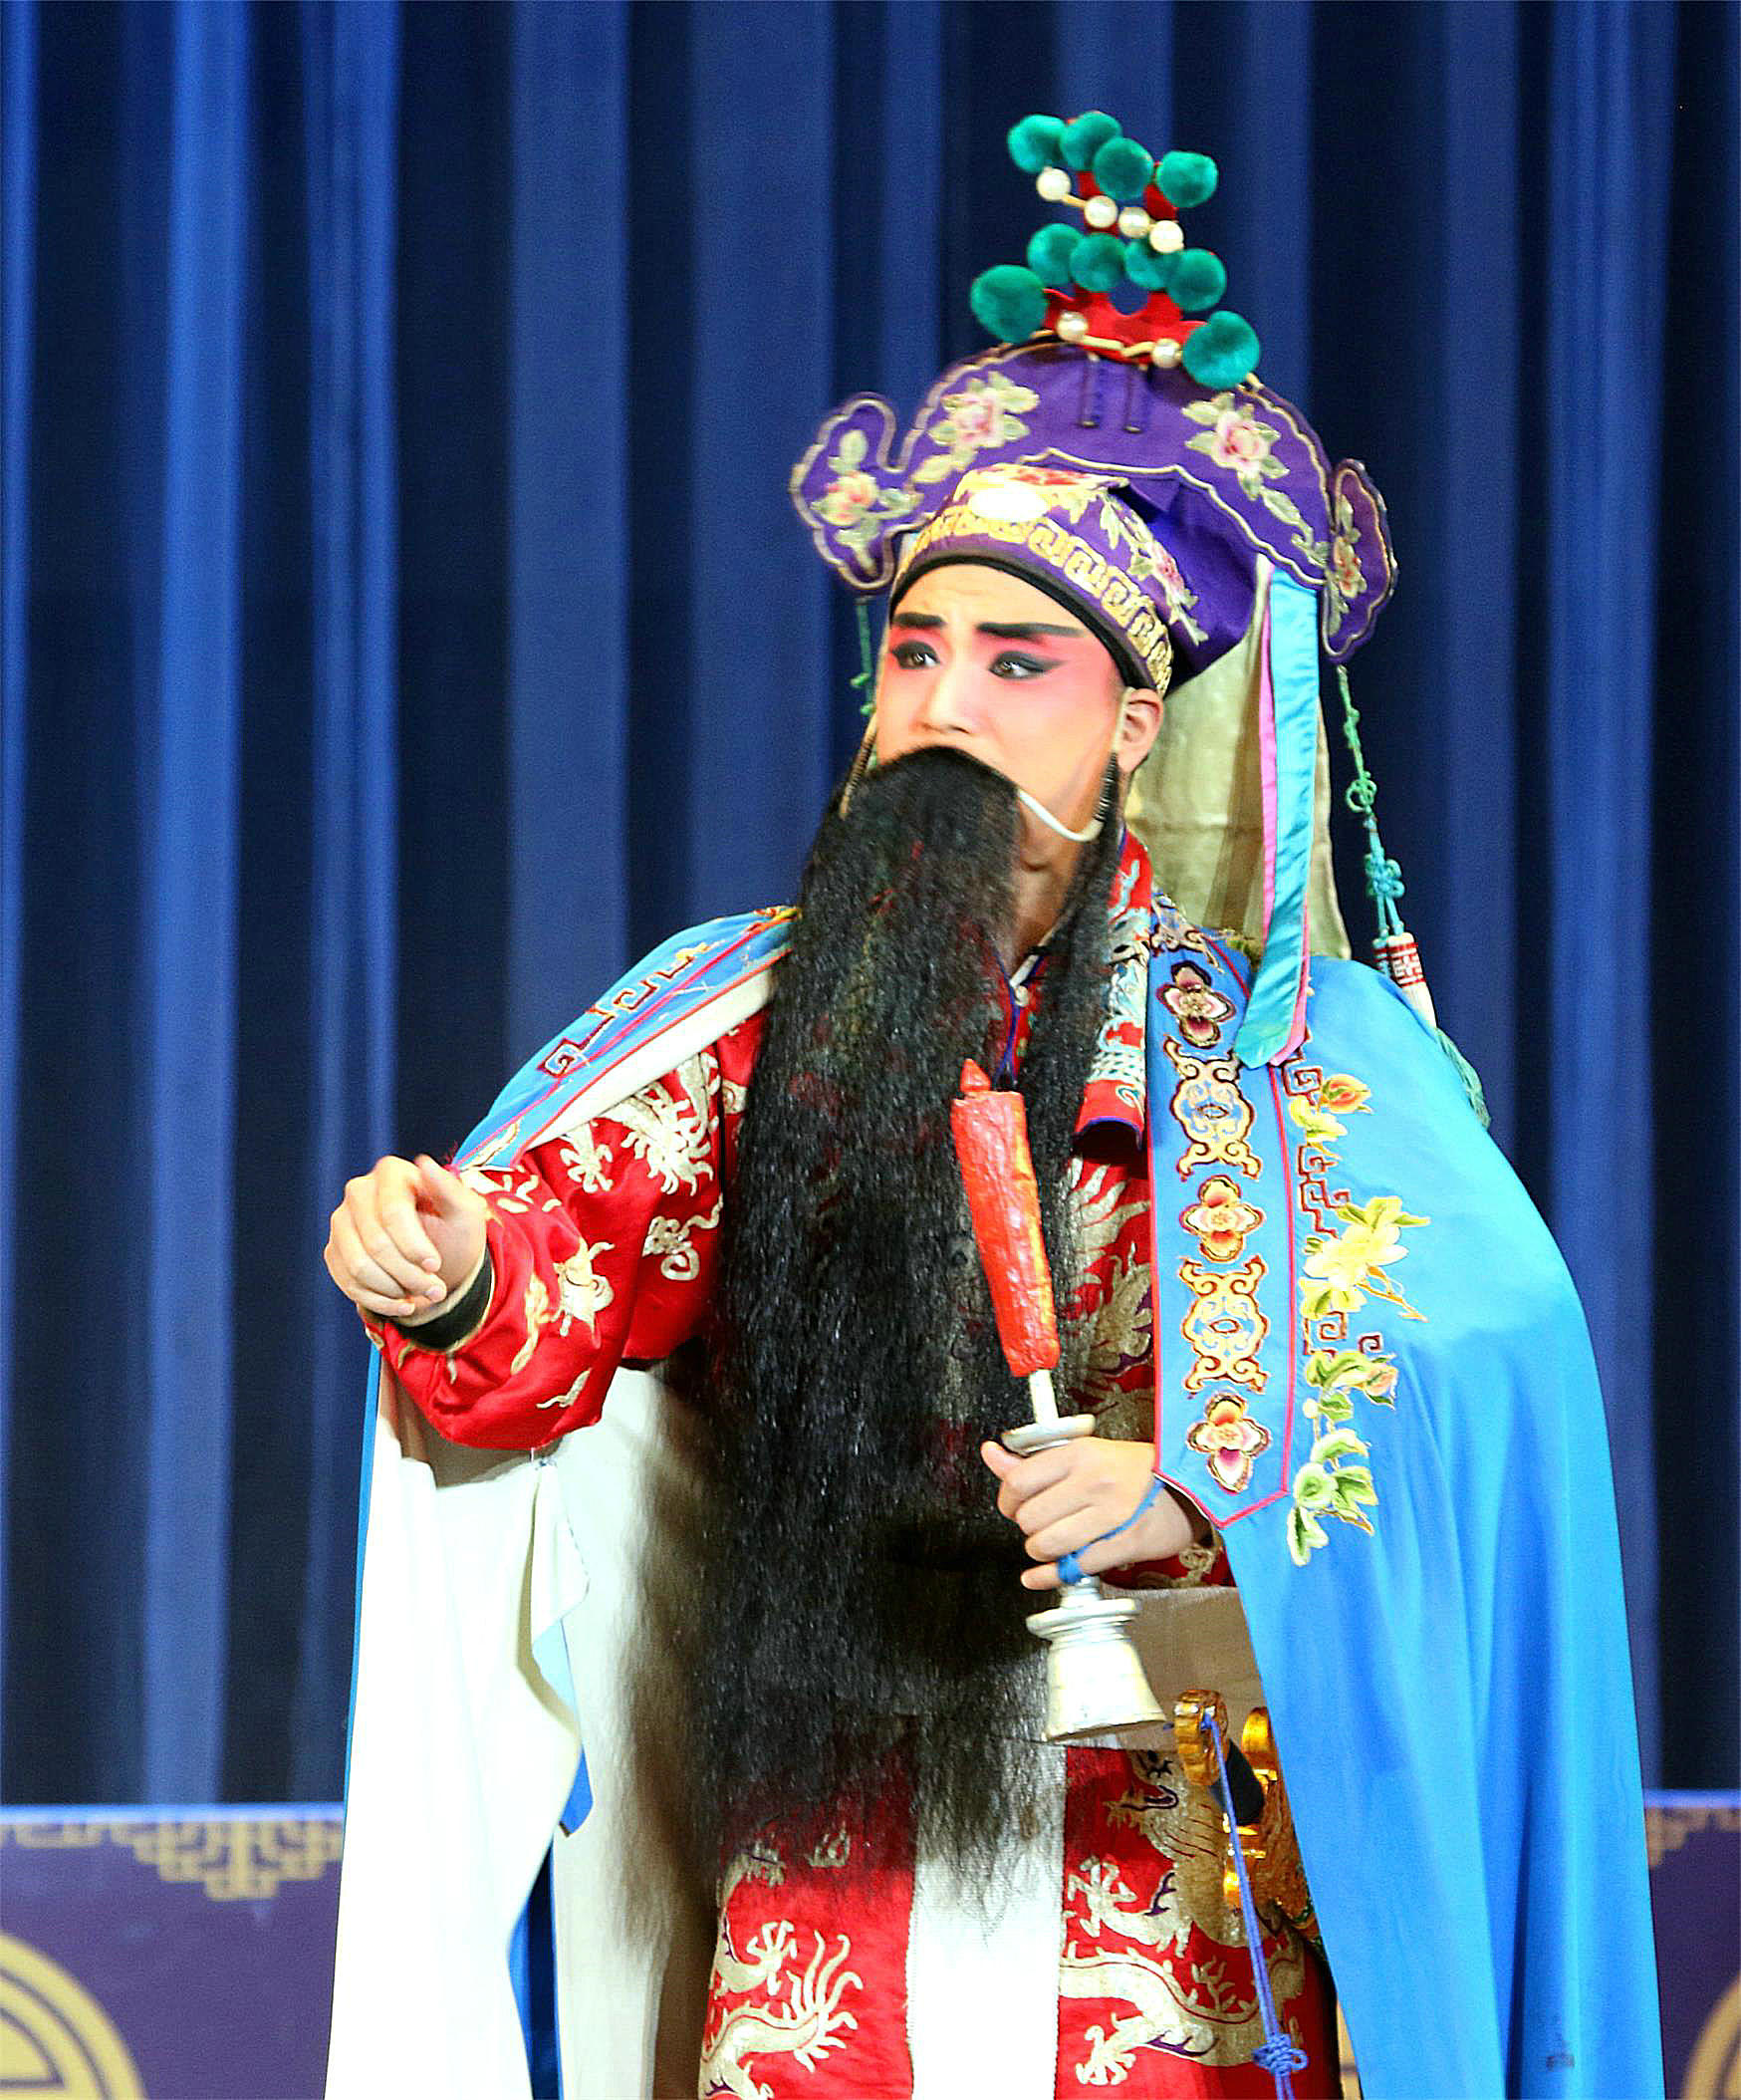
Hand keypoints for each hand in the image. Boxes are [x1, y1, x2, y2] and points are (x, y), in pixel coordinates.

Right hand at [324, 1154, 487, 1322]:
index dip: (414, 1246)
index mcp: (392, 1173)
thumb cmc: (455, 1232)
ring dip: (394, 1290)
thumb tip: (424, 1163)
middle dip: (408, 1274)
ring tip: (420, 1295)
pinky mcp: (333, 1250)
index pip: (393, 1213)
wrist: (440, 1263)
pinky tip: (403, 1304)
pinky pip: (347, 1282)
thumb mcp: (466, 1213)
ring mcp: (341, 1221)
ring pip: (358, 1266)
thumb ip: (449, 1189)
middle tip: (435, 1289)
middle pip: (375, 1243)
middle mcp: (359, 1191)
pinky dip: (379, 1301)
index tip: (435, 1265)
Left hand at [980, 1435, 1204, 1589]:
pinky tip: (1044, 1574)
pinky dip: (1051, 1576)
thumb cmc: (1137, 1470)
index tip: (1013, 1505)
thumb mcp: (1086, 1453)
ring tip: (1053, 1543)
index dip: (1007, 1500)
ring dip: (1042, 1551)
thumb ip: (1034, 1460)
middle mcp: (1093, 1481)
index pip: (1018, 1481)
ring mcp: (1111, 1514)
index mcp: (1080, 1453)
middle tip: (1040, 1524)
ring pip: (1046, 1544)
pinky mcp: (1125, 1543)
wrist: (1192, 1487)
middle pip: (1029, 1517)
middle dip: (1027, 1527)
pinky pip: (1073, 1568)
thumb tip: (991, 1454)